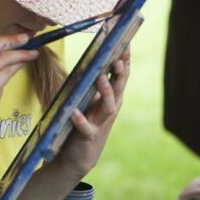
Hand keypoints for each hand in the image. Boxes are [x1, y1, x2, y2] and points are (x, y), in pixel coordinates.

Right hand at [0, 35, 37, 143]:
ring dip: (21, 53)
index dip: (1, 38)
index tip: (14, 38)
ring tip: (33, 52)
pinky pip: (8, 71)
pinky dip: (19, 65)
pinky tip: (26, 63)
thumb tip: (3, 53)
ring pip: (3, 57)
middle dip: (12, 40)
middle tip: (27, 37)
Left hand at [55, 50, 130, 177]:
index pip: (120, 76)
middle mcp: (109, 109)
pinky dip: (80, 120)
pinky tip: (74, 112)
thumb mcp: (90, 102)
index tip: (126, 42)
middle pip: (118, 88)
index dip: (124, 60)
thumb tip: (92, 59)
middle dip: (120, 74)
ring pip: (107, 106)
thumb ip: (93, 84)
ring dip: (105, 92)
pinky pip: (85, 128)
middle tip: (118, 59)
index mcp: (110, 98)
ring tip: (100, 79)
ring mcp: (99, 123)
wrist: (77, 158)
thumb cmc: (84, 124)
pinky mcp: (87, 137)